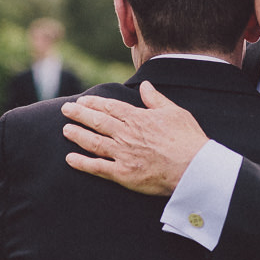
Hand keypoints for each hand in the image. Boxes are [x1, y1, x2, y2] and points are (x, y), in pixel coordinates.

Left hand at [62, 82, 208, 195]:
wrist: (193, 168)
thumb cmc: (188, 140)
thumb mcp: (174, 112)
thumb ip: (156, 99)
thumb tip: (145, 86)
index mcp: (138, 118)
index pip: (110, 107)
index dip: (94, 103)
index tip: (82, 100)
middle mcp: (126, 134)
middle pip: (97, 122)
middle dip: (79, 114)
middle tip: (66, 110)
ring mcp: (123, 154)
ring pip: (93, 142)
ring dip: (77, 135)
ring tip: (65, 130)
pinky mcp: (123, 174)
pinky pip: (98, 167)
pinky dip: (82, 163)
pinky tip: (70, 159)